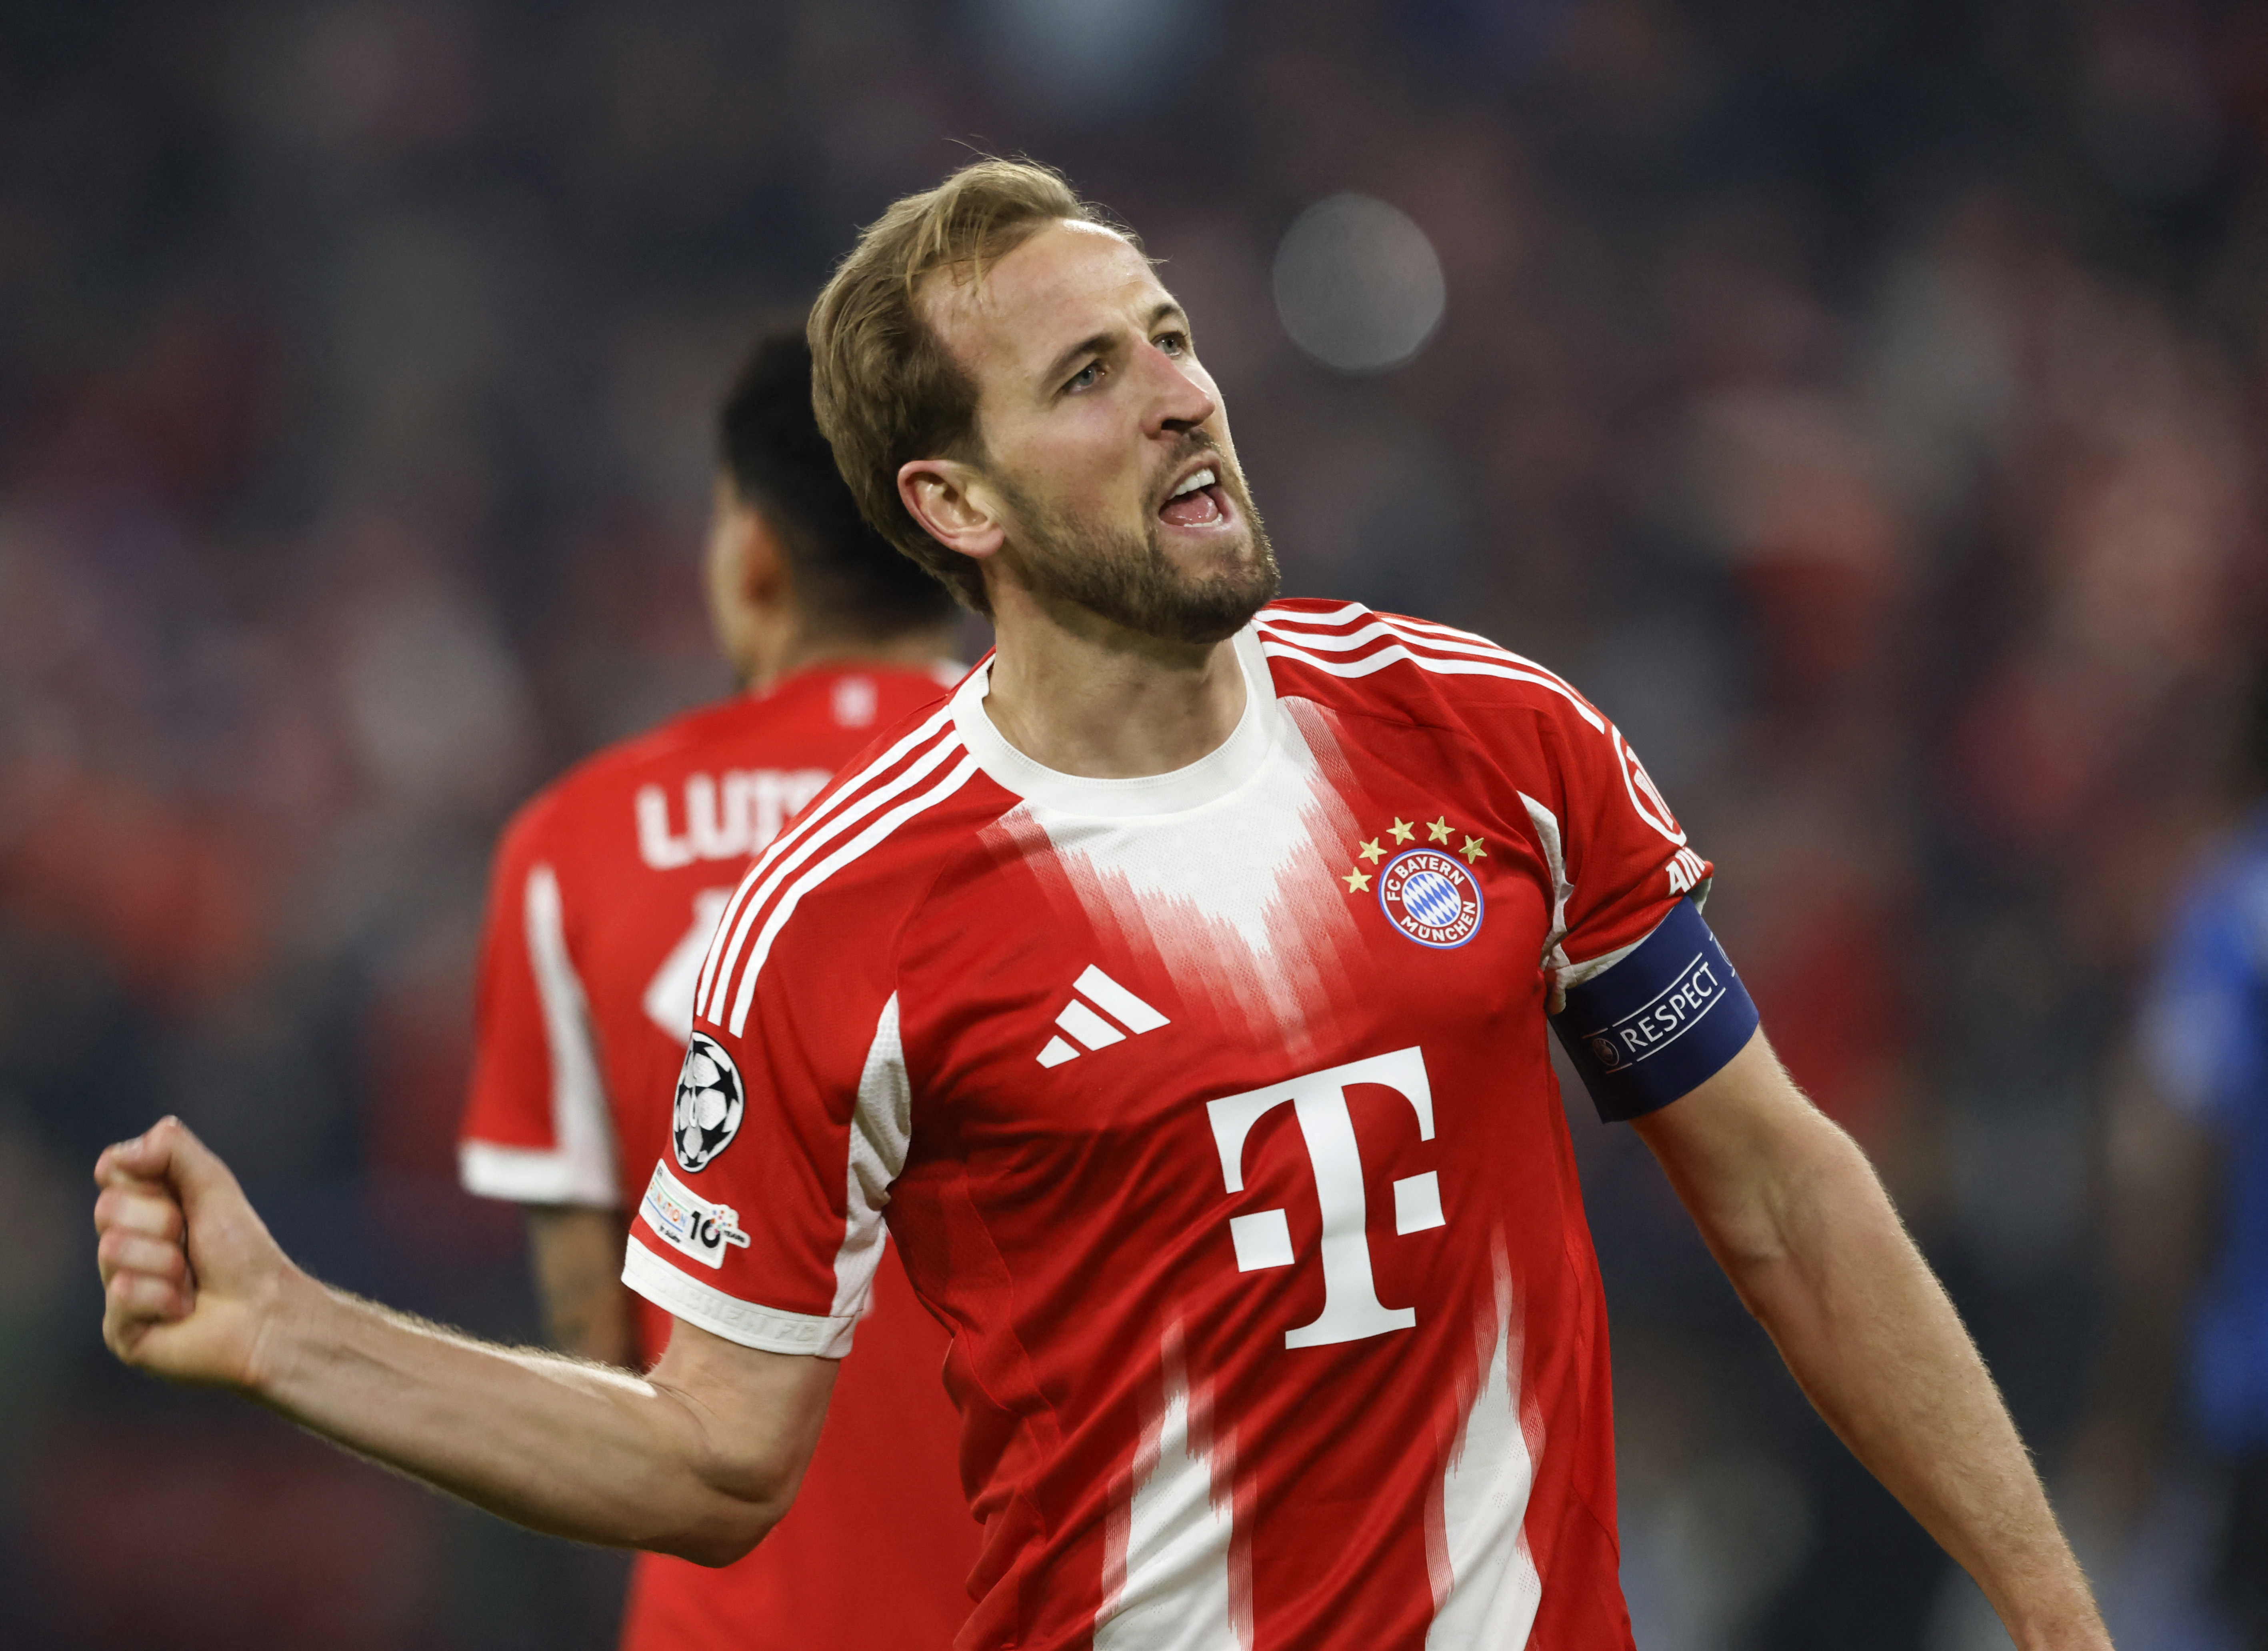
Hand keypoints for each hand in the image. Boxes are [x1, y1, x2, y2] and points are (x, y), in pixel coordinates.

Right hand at [94, 1116, 302, 1390]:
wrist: (265, 1312)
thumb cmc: (242, 1252)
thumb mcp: (213, 1186)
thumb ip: (173, 1151)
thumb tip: (115, 1155)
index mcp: (140, 1210)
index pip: (112, 1171)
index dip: (151, 1181)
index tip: (184, 1200)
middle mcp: (122, 1246)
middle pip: (107, 1208)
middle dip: (164, 1221)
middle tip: (192, 1245)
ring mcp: (116, 1288)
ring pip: (113, 1250)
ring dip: (168, 1263)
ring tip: (191, 1282)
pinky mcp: (119, 1330)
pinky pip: (123, 1294)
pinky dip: (165, 1299)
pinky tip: (183, 1312)